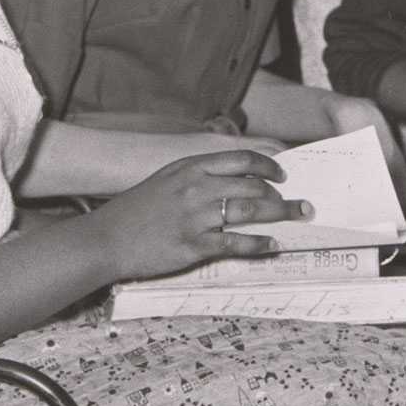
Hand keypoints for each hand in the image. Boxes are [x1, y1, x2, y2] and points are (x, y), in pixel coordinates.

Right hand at [90, 148, 299, 281]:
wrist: (105, 238)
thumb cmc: (136, 209)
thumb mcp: (167, 179)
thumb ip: (199, 175)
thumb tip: (237, 178)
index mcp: (190, 168)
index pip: (242, 160)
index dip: (269, 166)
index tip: (283, 175)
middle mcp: (196, 188)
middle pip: (253, 187)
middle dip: (283, 195)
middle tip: (301, 204)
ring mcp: (195, 217)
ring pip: (251, 212)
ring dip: (281, 215)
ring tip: (299, 218)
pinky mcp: (192, 245)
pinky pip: (235, 243)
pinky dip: (259, 244)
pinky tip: (273, 245)